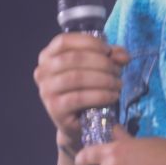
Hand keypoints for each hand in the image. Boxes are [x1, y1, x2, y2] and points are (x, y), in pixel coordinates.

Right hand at [34, 32, 129, 148]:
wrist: (79, 122)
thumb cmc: (86, 89)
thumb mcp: (98, 67)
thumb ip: (110, 57)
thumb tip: (123, 56)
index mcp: (47, 56)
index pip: (63, 41)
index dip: (88, 42)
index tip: (108, 50)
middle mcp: (42, 72)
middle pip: (72, 59)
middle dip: (101, 62)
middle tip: (118, 71)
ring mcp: (46, 91)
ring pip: (76, 78)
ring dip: (103, 79)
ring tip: (117, 84)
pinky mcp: (55, 109)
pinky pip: (79, 98)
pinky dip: (100, 95)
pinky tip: (112, 96)